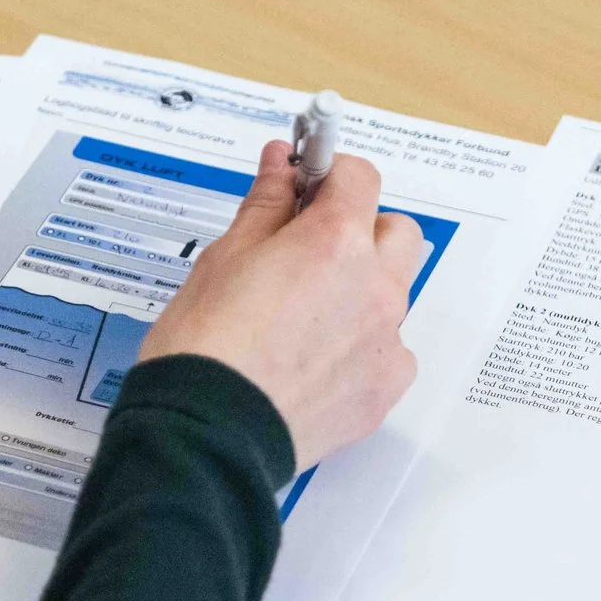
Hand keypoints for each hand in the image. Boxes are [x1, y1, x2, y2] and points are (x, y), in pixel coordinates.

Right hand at [140, 143, 426, 469]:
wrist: (207, 434)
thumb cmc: (205, 347)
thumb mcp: (224, 258)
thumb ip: (265, 205)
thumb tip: (280, 166)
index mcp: (335, 242)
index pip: (359, 176)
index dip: (329, 175)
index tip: (307, 183)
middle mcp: (375, 287)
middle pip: (395, 232)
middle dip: (360, 230)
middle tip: (308, 249)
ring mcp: (386, 341)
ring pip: (394, 293)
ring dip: (363, 289)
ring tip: (304, 316)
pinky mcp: (385, 389)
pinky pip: (389, 350)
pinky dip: (362, 348)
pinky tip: (314, 362)